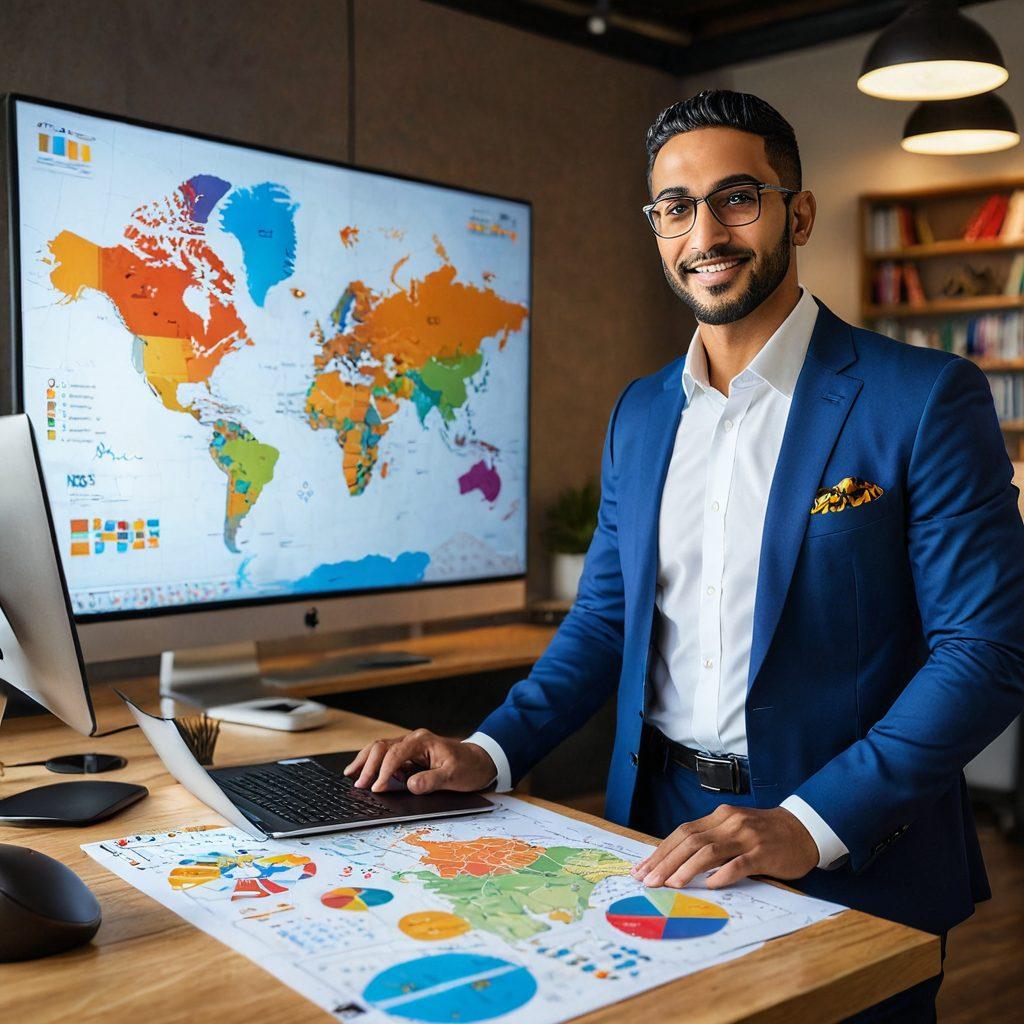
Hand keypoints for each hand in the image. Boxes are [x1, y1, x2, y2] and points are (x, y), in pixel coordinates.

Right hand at [343, 729, 496, 794]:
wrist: (479, 762)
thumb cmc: (467, 767)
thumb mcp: (453, 776)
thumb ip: (431, 780)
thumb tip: (409, 784)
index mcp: (422, 740)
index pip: (396, 753)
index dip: (384, 771)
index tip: (377, 788)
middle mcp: (413, 740)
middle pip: (382, 747)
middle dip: (369, 765)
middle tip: (359, 785)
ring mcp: (409, 746)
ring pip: (380, 748)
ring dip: (365, 761)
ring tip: (351, 774)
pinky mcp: (408, 755)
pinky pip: (386, 756)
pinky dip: (373, 763)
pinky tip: (363, 772)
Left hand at [630, 805, 818, 889]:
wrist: (803, 829)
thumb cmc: (764, 834)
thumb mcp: (733, 830)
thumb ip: (710, 841)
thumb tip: (677, 862)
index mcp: (718, 817)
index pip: (681, 832)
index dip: (660, 850)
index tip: (642, 868)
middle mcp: (728, 823)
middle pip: (689, 840)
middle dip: (665, 861)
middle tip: (648, 880)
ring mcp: (745, 837)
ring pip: (709, 850)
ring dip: (686, 868)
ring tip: (671, 884)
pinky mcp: (763, 853)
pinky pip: (739, 863)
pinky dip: (723, 873)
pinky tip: (711, 884)